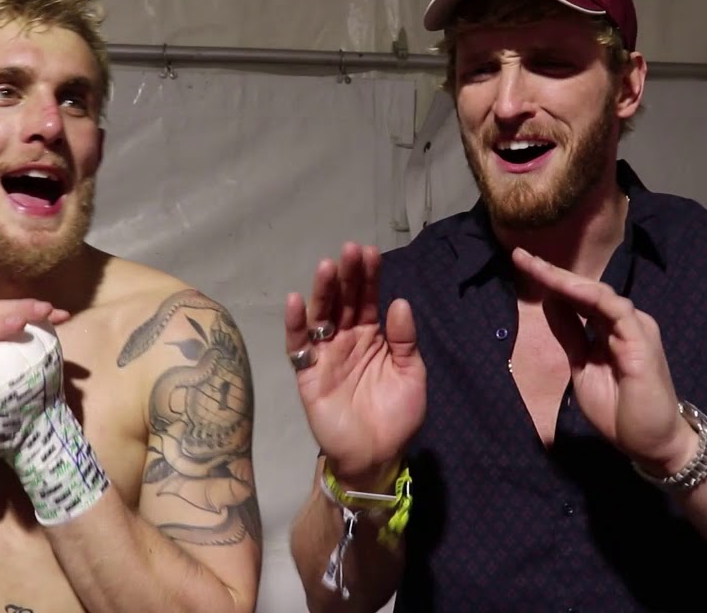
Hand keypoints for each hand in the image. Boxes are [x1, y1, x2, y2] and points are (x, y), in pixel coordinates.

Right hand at [285, 242, 425, 489]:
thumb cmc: (396, 416)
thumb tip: (400, 302)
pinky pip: (299, 346)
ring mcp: (325, 354)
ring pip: (321, 315)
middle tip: (350, 251)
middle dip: (347, 276)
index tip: (370, 253)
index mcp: (372, 336)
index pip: (367, 299)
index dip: (368, 276)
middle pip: (343, 301)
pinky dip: (295, 324)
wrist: (375, 456)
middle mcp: (346, 339)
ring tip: (327, 267)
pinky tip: (296, 301)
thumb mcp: (411, 374)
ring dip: (323, 291)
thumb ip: (405, 340)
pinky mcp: (307, 374)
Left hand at [511, 248, 696, 474]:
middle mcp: (623, 322)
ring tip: (537, 267)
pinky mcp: (642, 339)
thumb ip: (569, 335)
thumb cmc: (619, 411)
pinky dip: (590, 296)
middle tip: (521, 257)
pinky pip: (616, 309)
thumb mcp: (582, 367)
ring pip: (598, 294)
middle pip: (585, 290)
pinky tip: (566, 288)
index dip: (550, 282)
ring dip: (566, 280)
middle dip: (551, 273)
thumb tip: (549, 304)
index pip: (577, 299)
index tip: (521, 265)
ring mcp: (635, 328)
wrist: (651, 443)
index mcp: (609, 329)